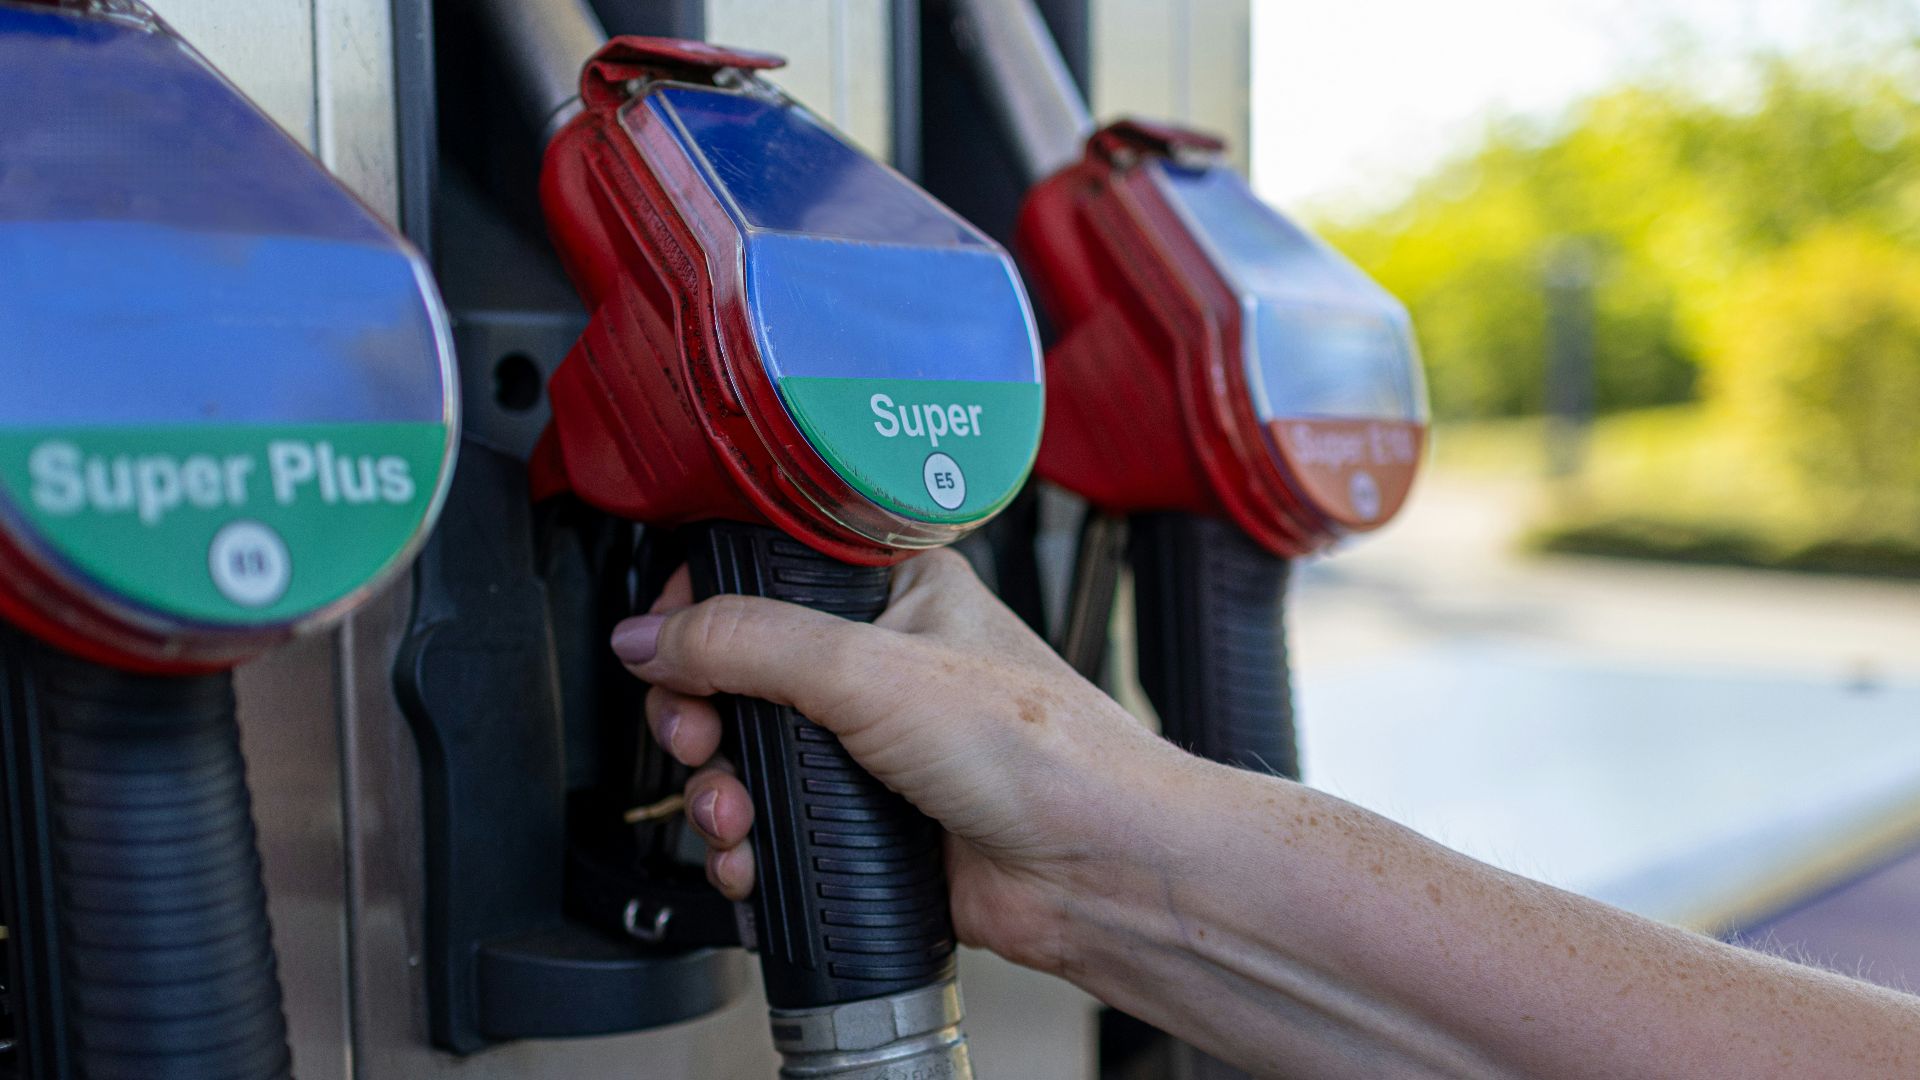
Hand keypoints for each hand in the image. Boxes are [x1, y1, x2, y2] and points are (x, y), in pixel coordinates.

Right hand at [611, 548, 1170, 970]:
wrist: (1095, 869)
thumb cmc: (1039, 752)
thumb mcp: (870, 670)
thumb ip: (748, 643)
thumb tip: (650, 634)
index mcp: (894, 589)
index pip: (762, 573)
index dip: (701, 610)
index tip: (667, 651)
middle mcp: (880, 660)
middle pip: (738, 674)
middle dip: (701, 719)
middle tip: (702, 743)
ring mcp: (873, 744)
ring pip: (751, 757)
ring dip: (722, 794)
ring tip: (734, 818)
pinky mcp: (870, 819)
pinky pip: (779, 824)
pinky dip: (752, 848)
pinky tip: (754, 862)